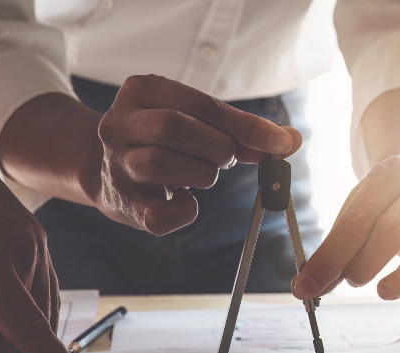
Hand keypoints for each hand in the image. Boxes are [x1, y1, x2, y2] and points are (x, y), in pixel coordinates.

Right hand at [95, 75, 299, 234]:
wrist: (108, 171)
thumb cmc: (164, 141)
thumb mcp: (195, 122)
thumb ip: (239, 130)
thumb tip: (291, 140)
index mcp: (140, 90)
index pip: (200, 103)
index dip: (244, 125)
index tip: (280, 143)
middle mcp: (118, 123)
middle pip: (175, 127)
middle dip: (216, 147)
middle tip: (226, 158)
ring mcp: (115, 163)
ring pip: (162, 164)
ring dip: (201, 174)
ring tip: (203, 175)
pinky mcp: (119, 203)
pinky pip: (159, 214)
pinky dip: (185, 211)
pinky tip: (186, 200)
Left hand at [292, 156, 399, 300]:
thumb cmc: (384, 210)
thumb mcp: (354, 221)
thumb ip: (331, 254)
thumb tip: (304, 288)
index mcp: (394, 172)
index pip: (361, 214)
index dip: (332, 254)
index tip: (309, 285)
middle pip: (398, 224)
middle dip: (366, 261)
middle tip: (352, 281)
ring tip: (385, 290)